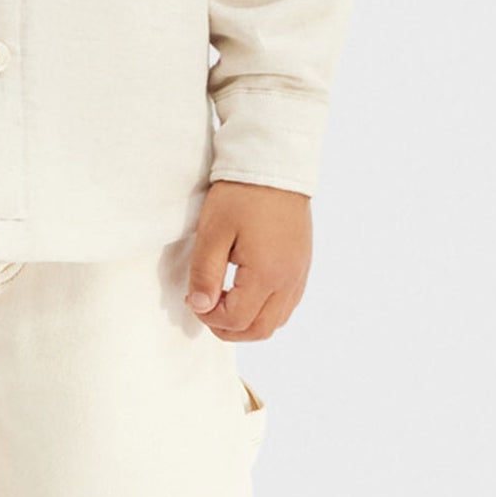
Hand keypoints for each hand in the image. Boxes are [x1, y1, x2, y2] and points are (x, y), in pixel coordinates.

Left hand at [185, 182, 311, 339]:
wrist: (274, 166)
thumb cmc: (241, 195)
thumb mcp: (213, 232)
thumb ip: (204, 274)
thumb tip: (200, 306)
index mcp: (267, 274)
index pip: (236, 319)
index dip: (208, 317)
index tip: (193, 298)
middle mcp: (289, 280)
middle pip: (260, 330)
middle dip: (228, 329)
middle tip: (206, 309)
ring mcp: (300, 274)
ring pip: (276, 321)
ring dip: (248, 321)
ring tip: (224, 300)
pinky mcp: (302, 265)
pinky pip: (287, 304)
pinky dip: (266, 309)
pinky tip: (246, 292)